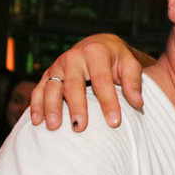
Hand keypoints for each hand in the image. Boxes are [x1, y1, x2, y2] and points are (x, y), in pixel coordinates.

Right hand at [30, 33, 146, 130]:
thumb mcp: (130, 65)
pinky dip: (36, 105)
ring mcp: (58, 65)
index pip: (102, 80)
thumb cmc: (117, 60)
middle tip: (79, 127)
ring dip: (51, 107)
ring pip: (51, 86)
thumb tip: (137, 103)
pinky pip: (39, 89)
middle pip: (73, 84)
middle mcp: (73, 57)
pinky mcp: (48, 74)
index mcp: (96, 52)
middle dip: (76, 106)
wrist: (98, 46)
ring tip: (54, 127)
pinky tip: (37, 122)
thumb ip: (134, 83)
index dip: (108, 102)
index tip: (114, 123)